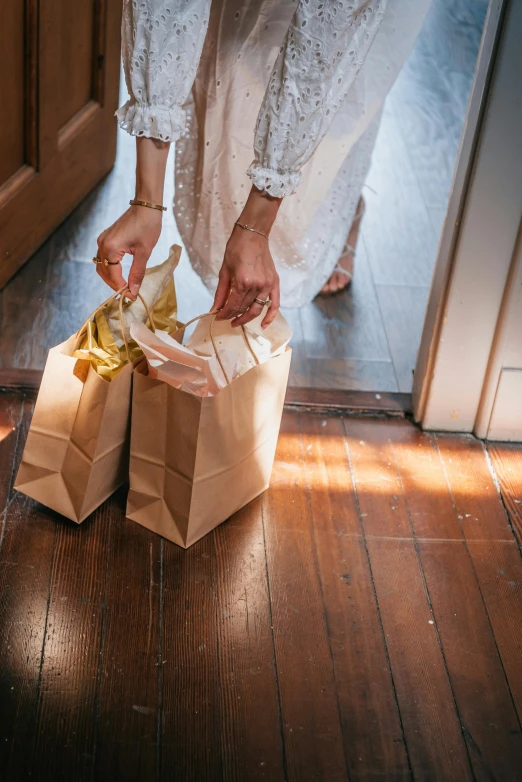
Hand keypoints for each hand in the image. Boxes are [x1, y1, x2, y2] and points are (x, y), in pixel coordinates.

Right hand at [96, 205, 161, 299]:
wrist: (146, 206)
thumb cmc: (148, 226)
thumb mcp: (144, 252)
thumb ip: (137, 273)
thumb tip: (133, 290)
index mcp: (110, 248)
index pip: (113, 276)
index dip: (122, 288)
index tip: (133, 297)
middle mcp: (102, 244)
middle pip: (104, 272)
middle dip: (115, 285)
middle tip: (130, 294)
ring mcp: (102, 240)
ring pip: (102, 266)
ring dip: (112, 278)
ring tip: (126, 286)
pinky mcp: (105, 238)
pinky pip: (103, 258)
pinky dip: (110, 269)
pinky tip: (121, 275)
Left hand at [213, 185, 281, 327]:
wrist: (252, 234)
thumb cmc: (236, 249)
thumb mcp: (224, 270)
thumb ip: (221, 292)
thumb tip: (215, 308)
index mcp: (243, 282)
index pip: (233, 305)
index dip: (224, 314)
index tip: (217, 317)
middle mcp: (257, 286)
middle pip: (243, 308)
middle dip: (233, 316)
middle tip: (226, 319)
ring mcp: (267, 285)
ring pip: (256, 309)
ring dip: (246, 317)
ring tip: (238, 321)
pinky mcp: (274, 283)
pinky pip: (274, 304)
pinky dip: (270, 316)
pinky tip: (264, 325)